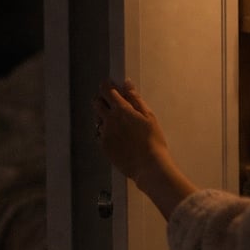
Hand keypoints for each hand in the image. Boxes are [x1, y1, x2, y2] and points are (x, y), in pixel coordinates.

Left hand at [93, 78, 197, 218]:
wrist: (148, 165)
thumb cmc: (153, 139)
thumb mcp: (148, 116)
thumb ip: (135, 99)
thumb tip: (126, 83)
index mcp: (121, 110)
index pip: (107, 91)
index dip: (107, 85)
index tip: (111, 85)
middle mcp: (109, 120)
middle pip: (96, 103)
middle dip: (102, 99)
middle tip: (112, 103)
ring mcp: (104, 133)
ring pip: (97, 118)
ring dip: (103, 115)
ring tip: (116, 122)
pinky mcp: (103, 146)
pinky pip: (99, 133)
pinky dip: (105, 130)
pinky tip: (116, 136)